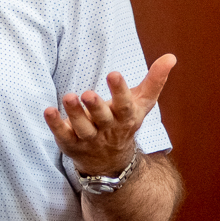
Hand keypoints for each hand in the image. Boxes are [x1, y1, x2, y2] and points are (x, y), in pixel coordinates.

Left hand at [44, 54, 175, 177]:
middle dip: (95, 106)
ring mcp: (89, 138)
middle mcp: (107, 129)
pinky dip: (55, 124)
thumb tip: (171, 57)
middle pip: (102, 118)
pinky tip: (48, 110)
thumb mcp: (142, 104)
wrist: (112, 164)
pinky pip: (63, 135)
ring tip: (69, 97)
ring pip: (82, 127)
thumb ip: (154, 81)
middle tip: (88, 93)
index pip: (124, 105)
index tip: (113, 74)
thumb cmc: (125, 124)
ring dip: (74, 114)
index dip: (120, 91)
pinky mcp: (71, 144)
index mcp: (125, 117)